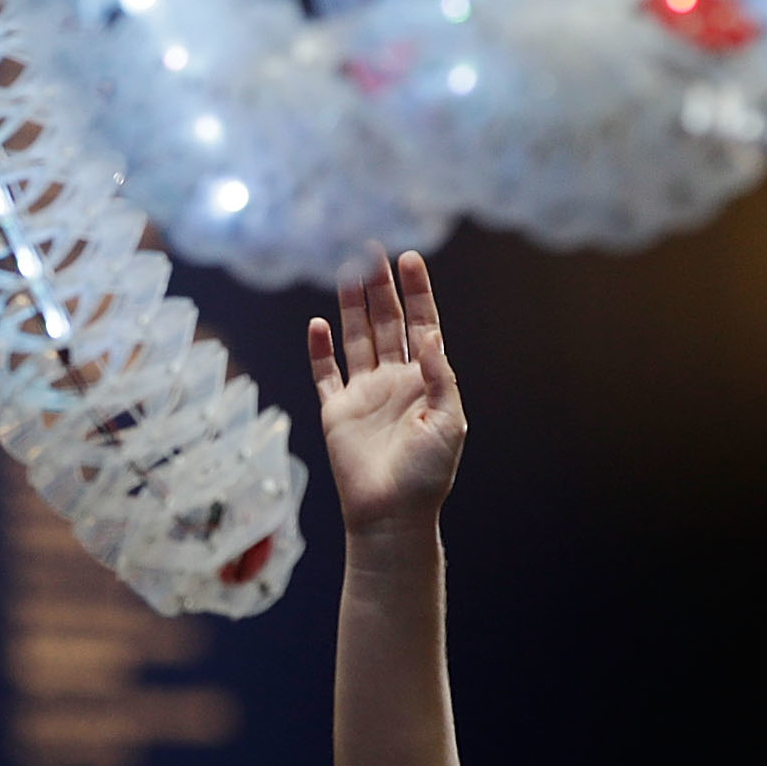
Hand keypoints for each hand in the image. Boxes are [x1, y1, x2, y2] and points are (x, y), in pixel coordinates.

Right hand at [309, 251, 464, 537]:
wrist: (392, 515)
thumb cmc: (427, 474)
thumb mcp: (449, 421)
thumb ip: (438, 375)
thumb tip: (428, 333)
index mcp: (425, 381)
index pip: (422, 325)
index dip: (417, 292)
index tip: (410, 258)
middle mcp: (393, 381)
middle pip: (386, 323)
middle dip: (380, 287)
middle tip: (371, 250)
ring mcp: (363, 394)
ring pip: (356, 338)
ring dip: (351, 306)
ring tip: (346, 271)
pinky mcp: (336, 411)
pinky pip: (325, 373)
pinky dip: (319, 349)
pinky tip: (317, 324)